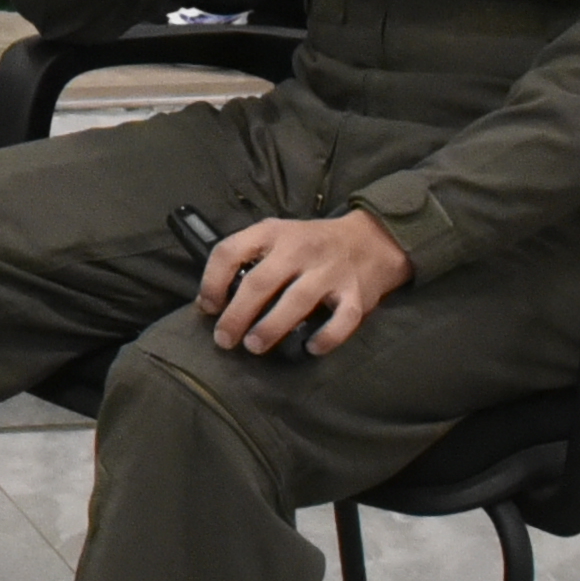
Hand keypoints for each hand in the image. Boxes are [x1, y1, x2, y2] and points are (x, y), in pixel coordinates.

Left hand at [199, 208, 411, 356]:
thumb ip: (248, 258)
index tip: (208, 307)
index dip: (212, 281)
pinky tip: (310, 348)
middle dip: (237, 314)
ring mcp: (330, 271)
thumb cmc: (310, 244)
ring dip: (271, 327)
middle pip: (260, 282)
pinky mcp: (356, 294)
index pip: (230, 251)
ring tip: (254, 346)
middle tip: (224, 340)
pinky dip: (326, 337)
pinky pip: (341, 320)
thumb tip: (210, 302)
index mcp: (273, 232)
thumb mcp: (277, 236)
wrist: (371, 240)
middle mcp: (300, 249)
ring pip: (296, 301)